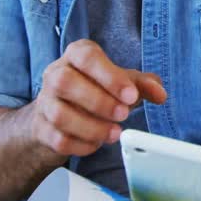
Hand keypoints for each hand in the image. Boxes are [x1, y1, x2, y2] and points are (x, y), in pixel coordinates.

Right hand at [31, 39, 166, 156]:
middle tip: (124, 115)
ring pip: (60, 114)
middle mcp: (55, 73)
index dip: (110, 76)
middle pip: (66, 82)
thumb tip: (160, 93)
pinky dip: (81, 145)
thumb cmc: (94, 89)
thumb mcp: (121, 82)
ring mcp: (44, 102)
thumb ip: (142, 84)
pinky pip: (58, 139)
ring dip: (91, 127)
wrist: (58, 114)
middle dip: (99, 101)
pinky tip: (97, 144)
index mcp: (77, 55)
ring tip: (114, 133)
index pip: (87, 57)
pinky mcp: (40, 128)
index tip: (131, 95)